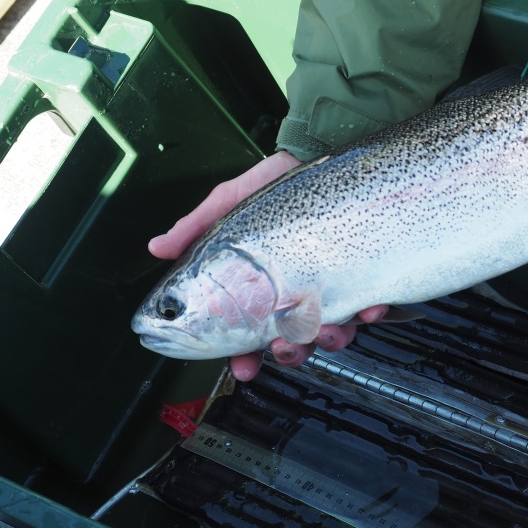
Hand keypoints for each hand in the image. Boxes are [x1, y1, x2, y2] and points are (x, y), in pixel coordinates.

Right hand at [149, 151, 387, 380]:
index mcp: (262, 291)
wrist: (320, 158)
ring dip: (331, 339)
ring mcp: (333, 291)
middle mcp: (298, 296)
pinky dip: (370, 314)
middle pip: (293, 343)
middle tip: (286, 345)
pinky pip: (370, 309)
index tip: (243, 368)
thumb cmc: (275, 185)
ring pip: (332, 335)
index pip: (250, 335)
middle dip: (291, 353)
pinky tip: (369, 308)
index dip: (245, 357)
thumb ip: (197, 228)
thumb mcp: (231, 202)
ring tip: (330, 326)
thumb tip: (157, 248)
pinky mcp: (363, 279)